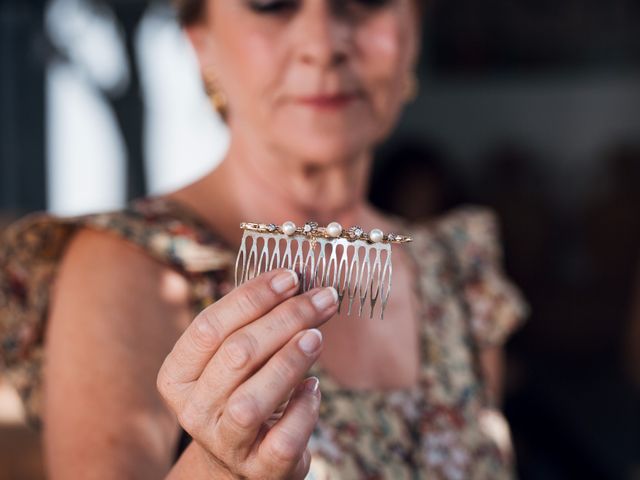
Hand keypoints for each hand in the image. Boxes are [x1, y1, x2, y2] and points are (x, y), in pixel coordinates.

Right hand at [157, 269, 338, 478]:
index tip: (291, 277)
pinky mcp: (258, 469)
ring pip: (252, 399)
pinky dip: (304, 408)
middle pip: (237, 355)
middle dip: (286, 318)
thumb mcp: (235, 358)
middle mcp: (192, 411)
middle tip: (324, 298)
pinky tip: (314, 389)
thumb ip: (255, 322)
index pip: (209, 326)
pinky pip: (283, 438)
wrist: (241, 460)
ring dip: (291, 360)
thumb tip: (298, 278)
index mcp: (177, 375)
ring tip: (318, 336)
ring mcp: (223, 443)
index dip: (252, 296)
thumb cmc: (242, 391)